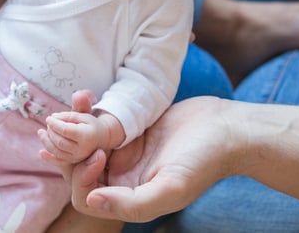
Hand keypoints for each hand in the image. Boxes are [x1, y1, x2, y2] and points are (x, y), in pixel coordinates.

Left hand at [39, 111, 109, 165]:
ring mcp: (78, 157)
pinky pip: (59, 162)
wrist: (101, 138)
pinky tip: (41, 152)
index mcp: (86, 135)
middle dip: (50, 132)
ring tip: (41, 132)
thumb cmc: (90, 124)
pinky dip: (49, 158)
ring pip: (57, 152)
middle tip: (48, 124)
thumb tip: (53, 116)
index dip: (54, 124)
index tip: (48, 118)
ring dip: (46, 141)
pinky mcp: (73, 162)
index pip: (65, 130)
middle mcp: (83, 149)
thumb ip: (68, 114)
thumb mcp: (83, 115)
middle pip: (60, 141)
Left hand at [67, 97, 237, 222]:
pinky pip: (99, 123)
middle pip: (78, 168)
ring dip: (76, 125)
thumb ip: (132, 202)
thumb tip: (93, 200)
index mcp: (129, 196)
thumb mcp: (172, 187)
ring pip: (85, 143)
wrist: (227, 127)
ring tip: (79, 100)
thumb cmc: (204, 160)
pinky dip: (89, 112)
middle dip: (70, 148)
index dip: (82, 177)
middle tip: (73, 124)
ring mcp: (125, 152)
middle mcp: (122, 177)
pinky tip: (87, 97)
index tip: (99, 154)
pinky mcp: (129, 129)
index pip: (85, 196)